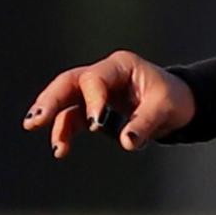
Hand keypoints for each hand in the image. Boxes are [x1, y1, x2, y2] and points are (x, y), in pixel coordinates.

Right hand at [21, 50, 195, 157]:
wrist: (179, 104)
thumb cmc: (173, 99)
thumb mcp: (165, 109)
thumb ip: (145, 124)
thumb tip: (126, 142)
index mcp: (121, 65)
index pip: (95, 79)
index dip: (92, 101)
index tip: (95, 124)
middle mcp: (104, 74)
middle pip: (69, 83)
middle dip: (51, 100)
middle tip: (36, 119)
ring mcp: (96, 91)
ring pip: (66, 100)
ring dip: (53, 118)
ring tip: (41, 133)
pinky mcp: (93, 108)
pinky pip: (73, 117)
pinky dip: (64, 131)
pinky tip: (61, 149)